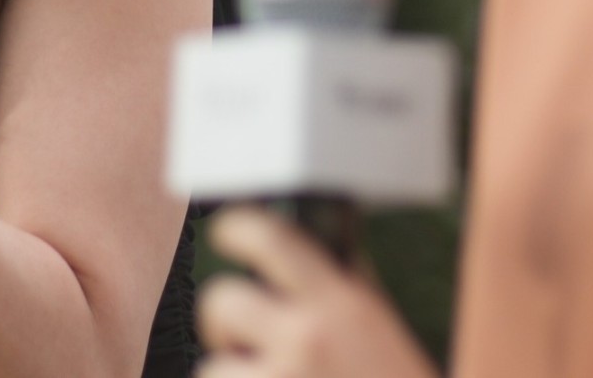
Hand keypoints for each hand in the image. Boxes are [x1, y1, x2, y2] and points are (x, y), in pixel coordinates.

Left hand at [197, 209, 437, 377]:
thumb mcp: (380, 331)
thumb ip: (339, 291)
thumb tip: (292, 255)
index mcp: (343, 303)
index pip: (270, 239)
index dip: (236, 228)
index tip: (225, 235)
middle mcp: (309, 337)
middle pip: (221, 301)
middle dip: (225, 324)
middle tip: (243, 342)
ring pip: (213, 367)